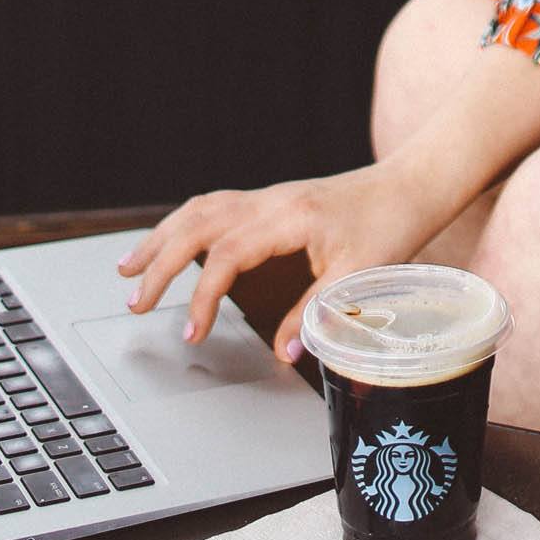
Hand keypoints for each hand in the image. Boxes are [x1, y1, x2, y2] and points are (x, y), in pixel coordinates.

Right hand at [117, 162, 413, 359]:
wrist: (410, 186)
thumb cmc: (390, 225)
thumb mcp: (358, 277)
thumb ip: (315, 313)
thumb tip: (281, 353)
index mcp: (287, 217)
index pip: (225, 257)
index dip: (202, 298)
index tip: (191, 334)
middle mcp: (270, 201)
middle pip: (197, 226)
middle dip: (159, 264)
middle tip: (134, 302)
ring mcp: (268, 198)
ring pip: (200, 210)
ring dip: (162, 238)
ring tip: (129, 267)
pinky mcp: (272, 202)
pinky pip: (216, 207)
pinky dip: (185, 225)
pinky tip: (173, 242)